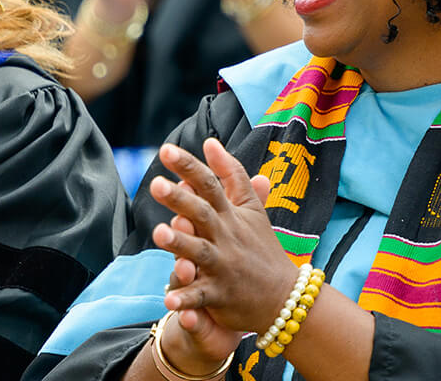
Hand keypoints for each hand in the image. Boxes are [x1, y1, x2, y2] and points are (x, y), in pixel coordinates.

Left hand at [150, 139, 299, 335]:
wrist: (284, 295)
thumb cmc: (262, 247)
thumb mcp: (251, 208)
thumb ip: (231, 175)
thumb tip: (210, 142)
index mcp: (231, 215)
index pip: (210, 184)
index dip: (189, 166)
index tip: (166, 149)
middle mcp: (226, 237)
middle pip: (202, 213)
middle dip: (180, 199)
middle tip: (156, 184)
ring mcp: (223, 266)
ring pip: (199, 252)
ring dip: (180, 244)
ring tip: (159, 233)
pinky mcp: (220, 295)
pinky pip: (200, 297)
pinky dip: (186, 299)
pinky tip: (170, 299)